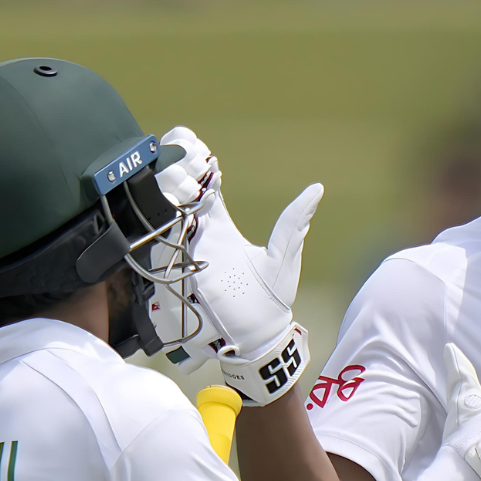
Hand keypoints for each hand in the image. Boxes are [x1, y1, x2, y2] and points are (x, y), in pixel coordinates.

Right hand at [148, 126, 322, 405]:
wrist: (258, 336)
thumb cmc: (272, 299)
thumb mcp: (284, 256)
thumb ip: (293, 221)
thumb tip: (317, 188)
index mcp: (220, 226)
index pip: (203, 186)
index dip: (195, 162)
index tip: (195, 144)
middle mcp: (199, 234)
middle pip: (177, 191)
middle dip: (175, 167)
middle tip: (185, 153)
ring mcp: (186, 250)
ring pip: (166, 210)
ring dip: (168, 188)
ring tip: (183, 177)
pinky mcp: (180, 268)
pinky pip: (162, 240)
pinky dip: (164, 219)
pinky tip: (174, 203)